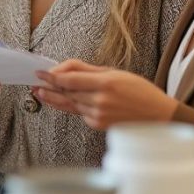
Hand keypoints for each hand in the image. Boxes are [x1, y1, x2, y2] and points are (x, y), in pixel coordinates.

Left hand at [34, 59, 177, 129]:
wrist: (158, 117)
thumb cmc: (140, 92)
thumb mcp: (116, 73)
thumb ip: (88, 70)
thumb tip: (65, 68)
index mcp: (105, 83)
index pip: (70, 80)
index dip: (52, 76)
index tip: (40, 73)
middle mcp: (100, 100)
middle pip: (66, 93)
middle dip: (49, 87)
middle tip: (35, 84)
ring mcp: (98, 115)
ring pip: (70, 104)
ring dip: (55, 98)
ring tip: (40, 93)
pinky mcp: (98, 125)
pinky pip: (80, 114)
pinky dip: (74, 107)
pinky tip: (66, 101)